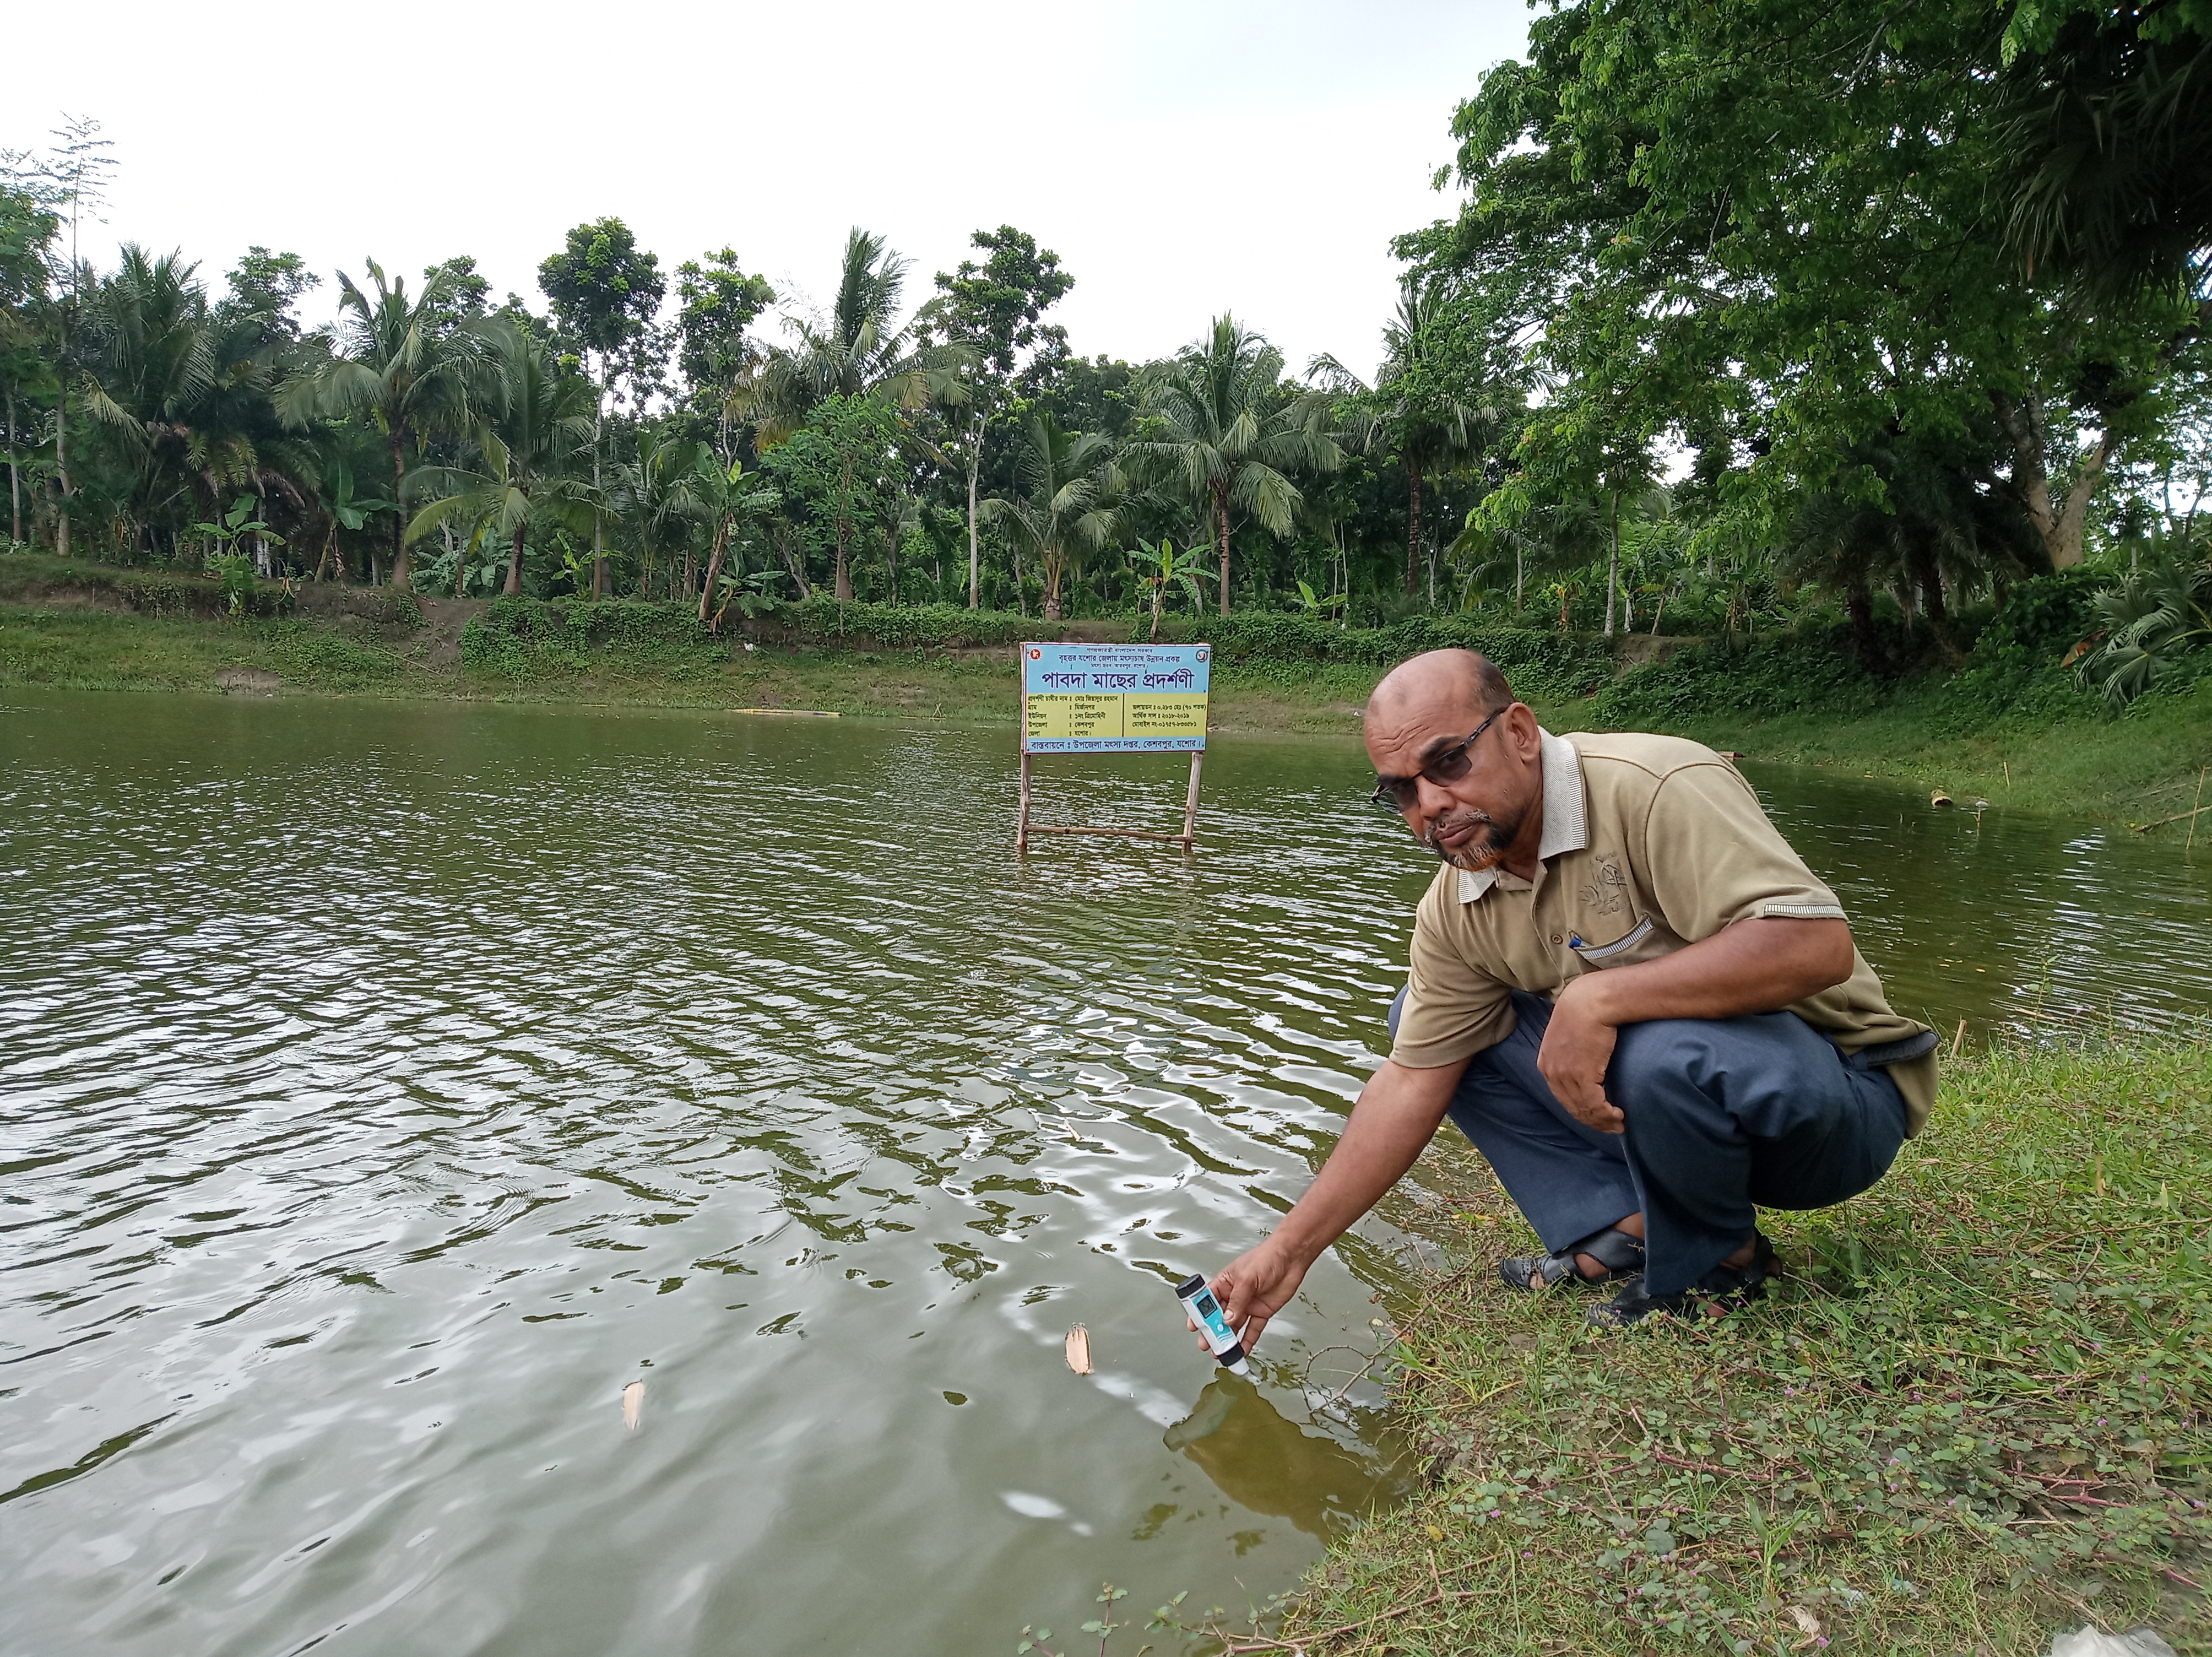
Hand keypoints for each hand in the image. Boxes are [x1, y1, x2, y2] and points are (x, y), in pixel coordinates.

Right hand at [1200, 1238, 1310, 1354]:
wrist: (1292, 1258)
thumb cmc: (1267, 1257)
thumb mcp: (1247, 1277)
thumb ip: (1237, 1301)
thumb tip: (1227, 1319)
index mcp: (1225, 1282)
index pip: (1207, 1300)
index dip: (1200, 1313)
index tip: (1195, 1326)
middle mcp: (1234, 1295)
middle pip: (1219, 1316)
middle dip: (1212, 1331)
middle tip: (1207, 1343)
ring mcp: (1248, 1305)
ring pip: (1234, 1326)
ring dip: (1228, 1339)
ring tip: (1222, 1351)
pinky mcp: (1261, 1312)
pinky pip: (1252, 1330)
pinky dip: (1247, 1341)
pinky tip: (1242, 1350)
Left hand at [1536, 977, 1624, 1132]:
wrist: (1591, 1000)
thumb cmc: (1585, 1012)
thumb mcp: (1569, 1035)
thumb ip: (1571, 1052)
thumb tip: (1586, 1061)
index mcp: (1546, 1063)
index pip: (1562, 1097)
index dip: (1581, 1110)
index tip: (1597, 1117)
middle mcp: (1551, 1072)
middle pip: (1572, 1107)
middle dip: (1593, 1121)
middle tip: (1612, 1127)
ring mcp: (1564, 1074)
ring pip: (1584, 1109)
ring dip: (1603, 1121)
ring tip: (1619, 1124)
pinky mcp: (1581, 1074)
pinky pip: (1594, 1104)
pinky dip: (1607, 1115)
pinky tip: (1619, 1115)